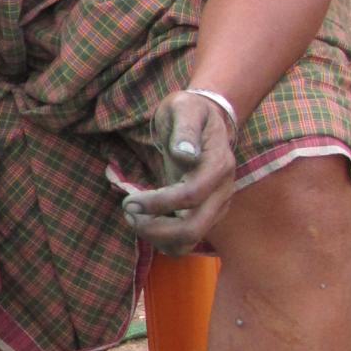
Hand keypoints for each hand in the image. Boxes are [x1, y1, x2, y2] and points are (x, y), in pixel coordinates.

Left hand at [121, 91, 237, 255]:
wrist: (207, 119)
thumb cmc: (190, 113)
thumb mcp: (184, 110)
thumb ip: (185, 131)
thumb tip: (186, 155)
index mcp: (218, 166)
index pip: (191, 196)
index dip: (158, 204)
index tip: (128, 201)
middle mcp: (222, 192)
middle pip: (193, 229)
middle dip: (154, 228)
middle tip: (128, 213)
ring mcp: (216, 206)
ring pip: (189, 240)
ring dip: (156, 236)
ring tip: (133, 216)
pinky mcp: (205, 214)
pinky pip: (185, 240)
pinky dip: (162, 238)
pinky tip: (145, 218)